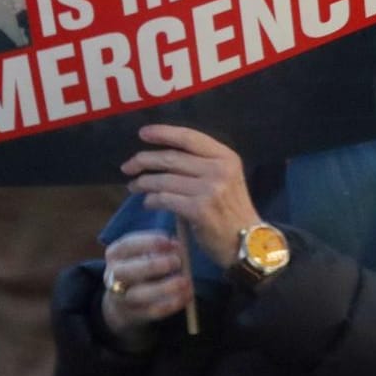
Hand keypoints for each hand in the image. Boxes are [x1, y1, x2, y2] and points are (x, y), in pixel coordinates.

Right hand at [99, 231, 194, 343]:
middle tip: (177, 261)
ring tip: (185, 281)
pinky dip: (171, 304)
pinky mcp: (133, 315)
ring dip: (165, 287)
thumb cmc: (140, 267)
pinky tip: (187, 296)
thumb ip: (160, 248)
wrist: (124, 300)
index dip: (149, 242)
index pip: (127, 245)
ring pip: (139, 294)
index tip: (169, 241)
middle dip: (154, 265)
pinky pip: (152, 311)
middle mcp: (113, 276)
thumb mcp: (143, 253)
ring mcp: (120, 297)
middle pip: (128, 271)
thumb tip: (178, 245)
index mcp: (115, 254)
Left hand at [122, 126, 260, 269]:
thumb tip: (162, 158)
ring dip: (143, 183)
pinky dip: (151, 200)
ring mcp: (210, 189)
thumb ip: (201, 165)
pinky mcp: (198, 209)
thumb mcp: (226, 179)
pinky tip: (148, 202)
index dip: (163, 133)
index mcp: (226, 157)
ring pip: (164, 180)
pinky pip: (164, 199)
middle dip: (144, 160)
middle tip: (128, 166)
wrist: (248, 242)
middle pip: (172, 158)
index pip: (189, 138)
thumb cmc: (232, 210)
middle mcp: (219, 169)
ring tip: (134, 186)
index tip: (143, 134)